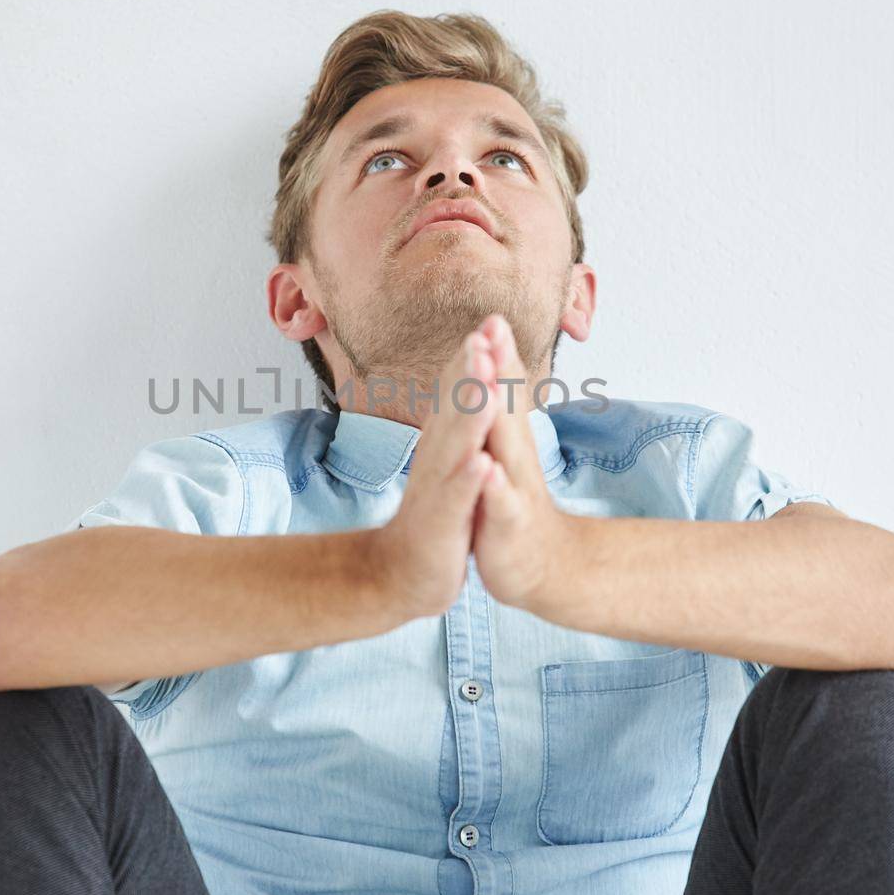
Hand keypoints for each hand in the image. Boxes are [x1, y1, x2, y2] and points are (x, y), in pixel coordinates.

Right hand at [370, 321, 498, 617]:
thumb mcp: (446, 462)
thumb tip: (464, 382)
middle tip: (482, 331)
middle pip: (454, 409)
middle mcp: (437, 460)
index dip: (471, 358)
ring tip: (486, 382)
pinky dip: (470, 481)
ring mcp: (439, 490)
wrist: (403, 574)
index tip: (490, 320)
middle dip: (470, 371)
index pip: (456, 395)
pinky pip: (459, 500)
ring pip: (457, 447)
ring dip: (469, 415)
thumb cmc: (435, 516)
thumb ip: (453, 422)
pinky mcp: (444, 524)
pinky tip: (483, 464)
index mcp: (443, 444)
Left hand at [470, 314, 576, 611]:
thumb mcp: (505, 455)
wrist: (539, 566)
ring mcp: (514, 489)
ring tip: (489, 382)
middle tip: (493, 328)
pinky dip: (495, 487)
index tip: (490, 314)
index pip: (502, 388)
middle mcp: (515, 457)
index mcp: (507, 439)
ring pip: (505, 448)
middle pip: (506, 405)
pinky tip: (489, 471)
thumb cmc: (513, 504)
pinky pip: (501, 503)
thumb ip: (502, 411)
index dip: (497, 352)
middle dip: (499, 367)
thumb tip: (497, 366)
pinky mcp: (507, 525)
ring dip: (498, 415)